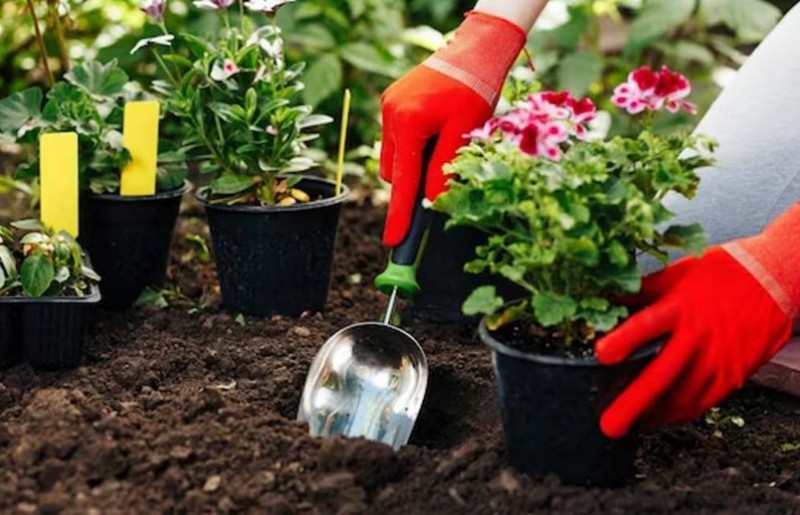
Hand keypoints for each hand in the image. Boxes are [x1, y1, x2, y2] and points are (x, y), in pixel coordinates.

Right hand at [380, 11, 526, 245]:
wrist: (473, 51)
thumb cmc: (474, 90)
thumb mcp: (464, 134)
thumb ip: (444, 171)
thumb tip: (432, 203)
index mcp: (409, 125)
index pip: (404, 184)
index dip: (400, 217)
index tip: (393, 243)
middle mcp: (391, 116)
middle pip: (396, 173)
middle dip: (414, 179)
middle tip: (443, 163)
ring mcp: (388, 108)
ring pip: (394, 157)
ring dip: (413, 161)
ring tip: (442, 140)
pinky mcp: (390, 102)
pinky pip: (396, 138)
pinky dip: (412, 144)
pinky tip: (434, 126)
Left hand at [595, 246, 793, 438]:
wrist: (774, 280)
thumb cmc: (722, 273)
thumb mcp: (679, 272)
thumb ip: (642, 290)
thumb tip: (607, 297)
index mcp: (681, 306)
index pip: (647, 325)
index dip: (624, 340)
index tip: (601, 355)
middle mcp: (698, 336)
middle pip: (662, 374)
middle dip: (634, 402)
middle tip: (609, 425)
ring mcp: (717, 359)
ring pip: (682, 397)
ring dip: (654, 415)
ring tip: (629, 426)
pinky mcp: (733, 374)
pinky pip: (702, 402)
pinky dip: (679, 413)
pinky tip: (660, 418)